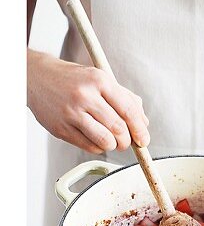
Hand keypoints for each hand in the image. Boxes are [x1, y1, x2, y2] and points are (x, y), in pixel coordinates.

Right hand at [27, 50, 149, 152]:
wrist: (38, 78)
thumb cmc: (72, 78)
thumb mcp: (101, 78)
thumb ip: (125, 98)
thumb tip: (143, 121)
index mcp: (100, 81)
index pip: (128, 109)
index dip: (140, 128)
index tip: (144, 139)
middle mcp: (85, 96)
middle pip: (117, 127)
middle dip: (127, 140)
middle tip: (129, 142)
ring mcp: (71, 113)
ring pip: (104, 140)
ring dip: (114, 145)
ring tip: (114, 141)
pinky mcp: (60, 128)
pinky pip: (87, 145)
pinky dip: (98, 147)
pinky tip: (98, 140)